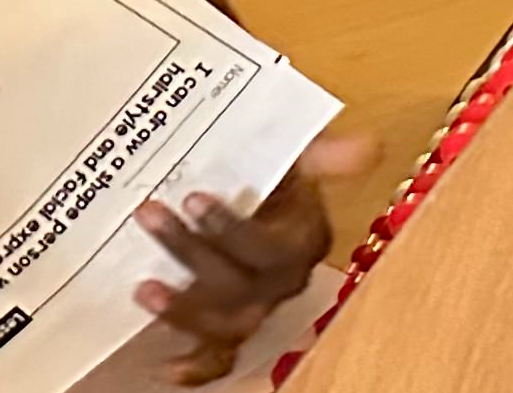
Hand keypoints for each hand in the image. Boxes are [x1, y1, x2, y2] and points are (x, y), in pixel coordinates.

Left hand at [131, 134, 374, 384]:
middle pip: (243, 286)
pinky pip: (220, 358)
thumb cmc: (275, 174)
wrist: (261, 195)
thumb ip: (323, 154)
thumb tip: (367, 146)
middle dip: (191, 252)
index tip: (193, 197)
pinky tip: (166, 367)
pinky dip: (196, 367)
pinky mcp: (231, 326)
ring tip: (145, 289)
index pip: (274, 248)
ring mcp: (257, 307)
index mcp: (304, 240)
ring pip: (230, 323)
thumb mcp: (296, 154)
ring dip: (186, 310)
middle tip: (149, 214)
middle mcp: (285, 281)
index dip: (233, 229)